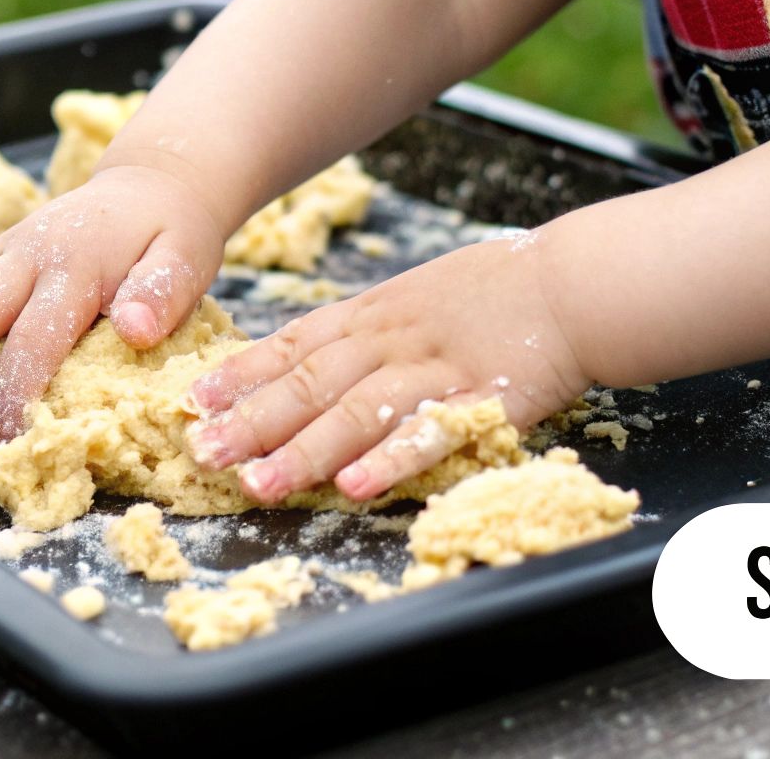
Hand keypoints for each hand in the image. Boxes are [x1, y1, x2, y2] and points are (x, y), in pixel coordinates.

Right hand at [0, 163, 227, 445]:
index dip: (13, 393)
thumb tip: (135, 332)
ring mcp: (4, 249)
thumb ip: (164, 295)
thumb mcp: (187, 260)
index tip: (6, 440)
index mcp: (77, 264)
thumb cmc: (174, 234)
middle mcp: (29, 253)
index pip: (33, 337)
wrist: (152, 184)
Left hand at [184, 231, 591, 502]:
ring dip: (305, 449)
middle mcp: (394, 339)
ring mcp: (435, 368)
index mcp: (376, 314)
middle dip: (254, 419)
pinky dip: (391, 458)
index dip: (244, 374)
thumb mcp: (418, 295)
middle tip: (204, 452)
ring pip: (357, 409)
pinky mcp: (481, 398)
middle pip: (312, 380)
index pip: (294, 343)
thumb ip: (369, 328)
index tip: (197, 401)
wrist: (572, 283)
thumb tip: (308, 360)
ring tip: (261, 484)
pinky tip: (356, 486)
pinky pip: (429, 431)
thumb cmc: (497, 292)